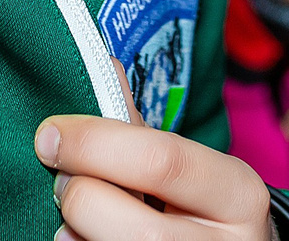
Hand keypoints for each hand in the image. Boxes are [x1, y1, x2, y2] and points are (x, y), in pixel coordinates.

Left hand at [37, 116, 271, 240]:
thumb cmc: (200, 210)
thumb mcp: (188, 167)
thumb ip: (139, 127)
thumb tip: (102, 64)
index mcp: (238, 192)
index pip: (160, 159)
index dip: (94, 144)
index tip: (50, 134)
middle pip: (133, 223)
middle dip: (80, 195)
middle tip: (61, 182)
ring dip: (73, 235)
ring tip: (68, 220)